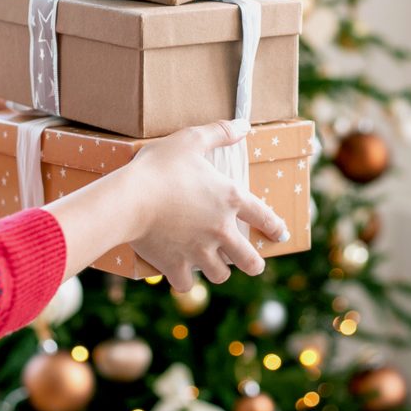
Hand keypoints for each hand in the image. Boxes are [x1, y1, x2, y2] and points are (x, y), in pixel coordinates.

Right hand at [126, 120, 288, 291]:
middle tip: (251, 262)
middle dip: (253, 263)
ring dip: (219, 270)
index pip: (264, 216)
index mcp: (229, 198)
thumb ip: (220, 132)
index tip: (281, 235)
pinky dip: (184, 280)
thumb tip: (245, 125)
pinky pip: (187, 285)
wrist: (130, 198)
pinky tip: (181, 272)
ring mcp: (199, 252)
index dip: (275, 227)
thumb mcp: (191, 139)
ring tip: (213, 264)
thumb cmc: (160, 166)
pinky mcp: (175, 266)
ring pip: (220, 275)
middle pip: (249, 260)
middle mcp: (221, 230)